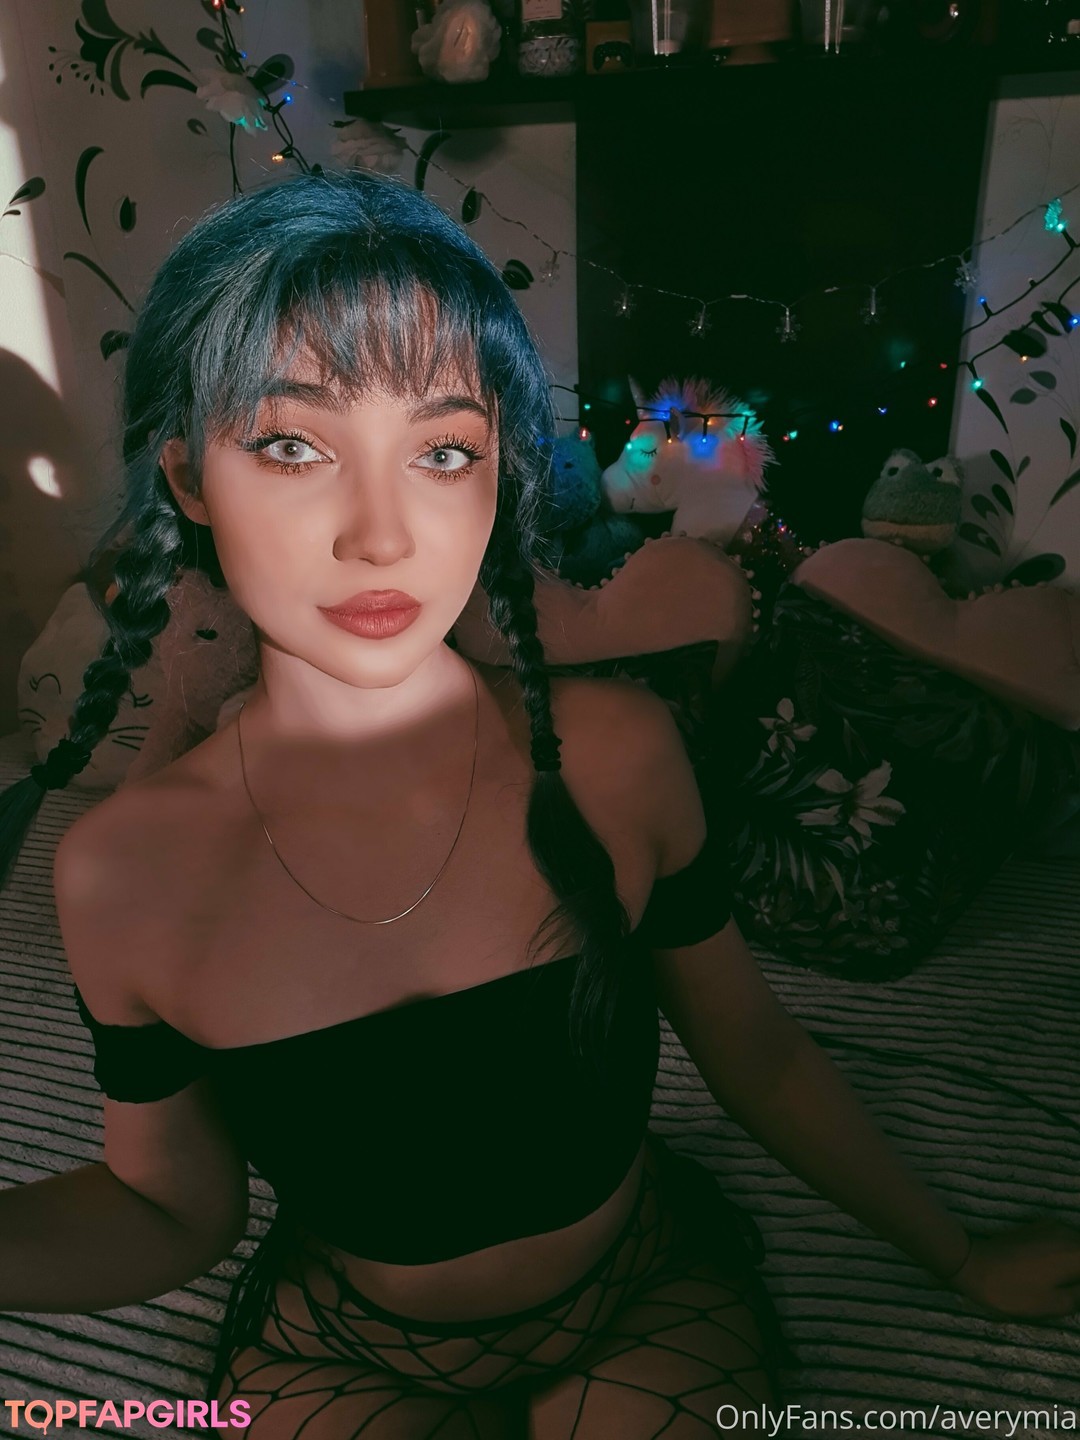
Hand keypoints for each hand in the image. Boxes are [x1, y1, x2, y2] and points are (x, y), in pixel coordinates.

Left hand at [945, 1220, 1079, 1319]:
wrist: (974, 1264)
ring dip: (1076, 1262)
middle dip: (1079, 1274)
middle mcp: (1069, 1233)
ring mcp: (1052, 1226)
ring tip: (1067, 1283)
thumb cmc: (1014, 1291)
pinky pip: (1066, 1238)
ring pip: (1078, 1243)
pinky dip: (1070, 1252)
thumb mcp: (1056, 1303)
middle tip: (1071, 1289)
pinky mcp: (1038, 1226)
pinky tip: (1061, 1270)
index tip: (1075, 1293)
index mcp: (1077, 1253)